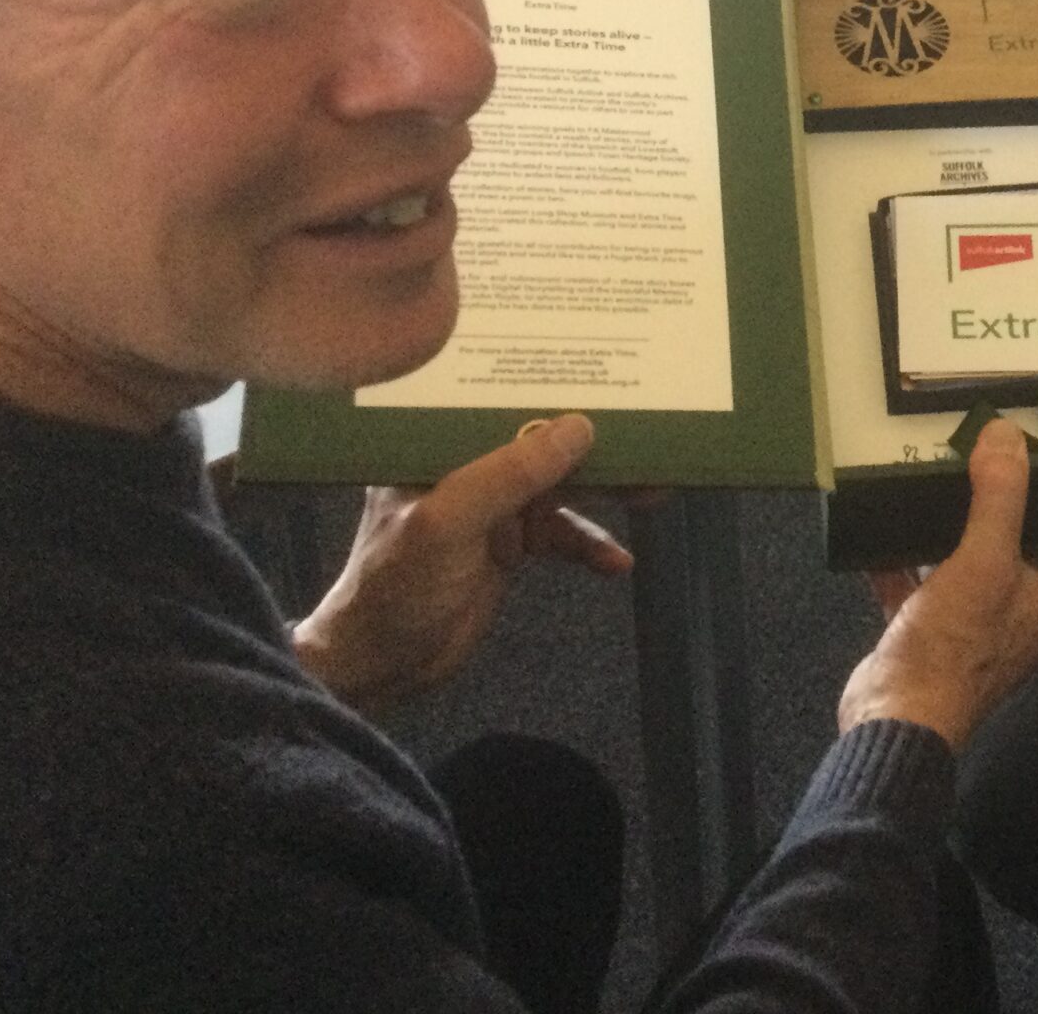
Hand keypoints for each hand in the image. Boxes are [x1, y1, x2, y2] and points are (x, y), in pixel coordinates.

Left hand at [292, 414, 631, 711]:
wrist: (380, 667)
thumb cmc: (397, 586)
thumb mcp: (449, 522)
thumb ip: (510, 474)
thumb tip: (579, 426)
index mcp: (435, 443)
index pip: (498, 398)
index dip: (549, 383)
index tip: (604, 371)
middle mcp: (464, 463)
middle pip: (540, 440)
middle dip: (593, 442)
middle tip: (652, 435)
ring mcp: (490, 506)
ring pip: (559, 486)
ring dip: (604, 492)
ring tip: (657, 492)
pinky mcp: (509, 544)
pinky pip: (560, 534)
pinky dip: (589, 544)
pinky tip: (618, 562)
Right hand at [838, 422, 1037, 749]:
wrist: (894, 717)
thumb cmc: (955, 645)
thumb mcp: (983, 559)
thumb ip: (1000, 498)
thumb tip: (1009, 435)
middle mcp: (1019, 620)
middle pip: (1027, 560)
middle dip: (1011, 516)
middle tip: (995, 467)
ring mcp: (971, 631)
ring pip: (969, 572)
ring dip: (954, 535)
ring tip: (941, 485)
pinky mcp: (926, 638)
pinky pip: (919, 592)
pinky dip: (903, 564)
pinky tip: (883, 531)